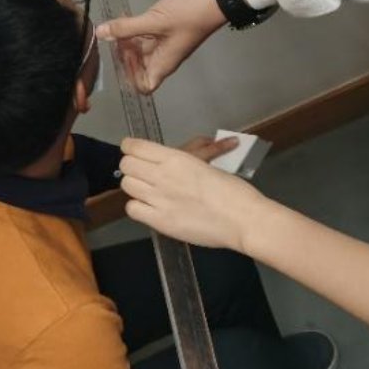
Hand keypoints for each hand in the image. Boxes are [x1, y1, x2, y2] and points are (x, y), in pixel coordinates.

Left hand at [97, 0, 226, 93]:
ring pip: (140, 50)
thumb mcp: (154, 22)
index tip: (123, 58)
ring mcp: (165, 43)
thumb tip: (100, 33)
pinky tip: (125, 16)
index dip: (130, 77)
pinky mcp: (165, 29)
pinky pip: (145, 35)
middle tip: (115, 37)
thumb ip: (126, 28)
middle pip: (138, 67)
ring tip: (116, 25)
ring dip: (126, 40)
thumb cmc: (190, 14)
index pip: (144, 85)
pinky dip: (134, 29)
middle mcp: (163, 57)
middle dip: (124, 55)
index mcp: (163, 63)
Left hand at [118, 137, 264, 251]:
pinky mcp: (160, 221)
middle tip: (142, 173)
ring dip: (135, 186)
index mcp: (176, 158)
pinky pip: (132, 209)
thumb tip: (171, 162)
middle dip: (132, 167)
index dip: (130, 148)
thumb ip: (184, 162)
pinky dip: (138, 207)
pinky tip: (150, 207)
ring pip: (127, 185)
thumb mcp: (205, 165)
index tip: (133, 151)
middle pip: (126, 165)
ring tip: (147, 190)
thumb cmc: (232, 190)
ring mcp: (159, 199)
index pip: (135, 147)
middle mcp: (162, 175)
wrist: (242, 218)